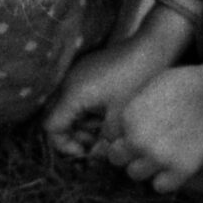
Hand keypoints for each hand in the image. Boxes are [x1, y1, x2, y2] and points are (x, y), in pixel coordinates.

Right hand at [42, 4, 193, 158]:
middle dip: (75, 136)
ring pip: (70, 109)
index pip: (51, 127)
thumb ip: (104, 141)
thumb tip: (97, 154)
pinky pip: (79, 97)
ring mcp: (77, 75)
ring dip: (84, 124)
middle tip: (97, 144)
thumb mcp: (121, 118)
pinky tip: (110, 115)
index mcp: (73, 94)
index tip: (87, 151)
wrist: (151, 48)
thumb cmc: (137, 81)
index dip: (65, 145)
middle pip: (58, 119)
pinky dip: (89, 111)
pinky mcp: (88, 71)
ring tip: (107, 130)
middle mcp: (69, 83)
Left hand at [102, 61, 202, 193]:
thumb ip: (135, 106)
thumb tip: (128, 119)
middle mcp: (137, 140)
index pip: (108, 135)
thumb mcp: (151, 85)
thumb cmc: (188, 81)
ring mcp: (158, 158)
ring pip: (134, 174)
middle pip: (116, 158)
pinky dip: (164, 179)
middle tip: (143, 147)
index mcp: (128, 116)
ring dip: (144, 166)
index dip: (120, 134)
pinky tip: (173, 167)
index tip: (132, 133)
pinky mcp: (180, 170)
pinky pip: (160, 186)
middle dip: (127, 152)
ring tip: (159, 157)